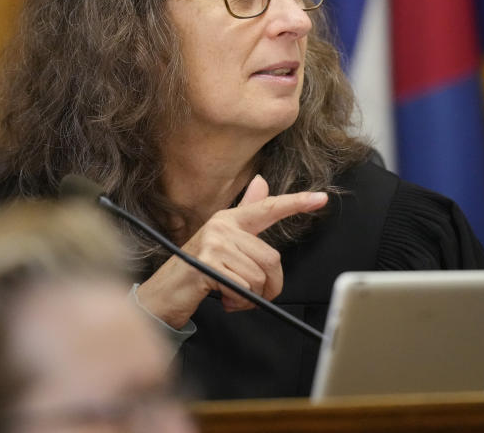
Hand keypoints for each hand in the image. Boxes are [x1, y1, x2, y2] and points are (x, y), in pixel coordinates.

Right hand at [135, 175, 327, 328]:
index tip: (322, 198)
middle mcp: (222, 226)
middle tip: (247, 294)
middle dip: (267, 286)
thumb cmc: (196, 271)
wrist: (162, 294)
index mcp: (229, 219)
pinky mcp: (209, 263)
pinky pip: (244, 288)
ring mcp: (214, 243)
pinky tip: (222, 298)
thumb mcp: (222, 243)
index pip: (268, 207)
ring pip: (259, 277)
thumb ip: (245, 215)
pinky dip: (238, 302)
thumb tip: (261, 182)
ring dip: (250, 297)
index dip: (296, 203)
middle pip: (271, 259)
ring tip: (229, 294)